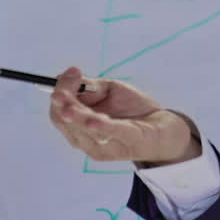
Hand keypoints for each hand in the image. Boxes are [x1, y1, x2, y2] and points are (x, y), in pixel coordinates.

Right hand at [48, 66, 201, 166]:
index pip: (58, 114)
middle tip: (70, 80)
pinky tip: (94, 119)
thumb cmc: (131, 109)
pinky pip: (111, 134)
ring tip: (69, 104)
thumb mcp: (109, 91)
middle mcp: (84, 140)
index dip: (60, 93)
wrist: (161, 127)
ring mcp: (102, 146)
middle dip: (65, 100)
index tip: (71, 72)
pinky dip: (101, 127)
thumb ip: (90, 86)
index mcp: (77, 127)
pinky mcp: (124, 145)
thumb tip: (67, 75)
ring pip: (84, 129)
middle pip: (66, 121)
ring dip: (77, 114)